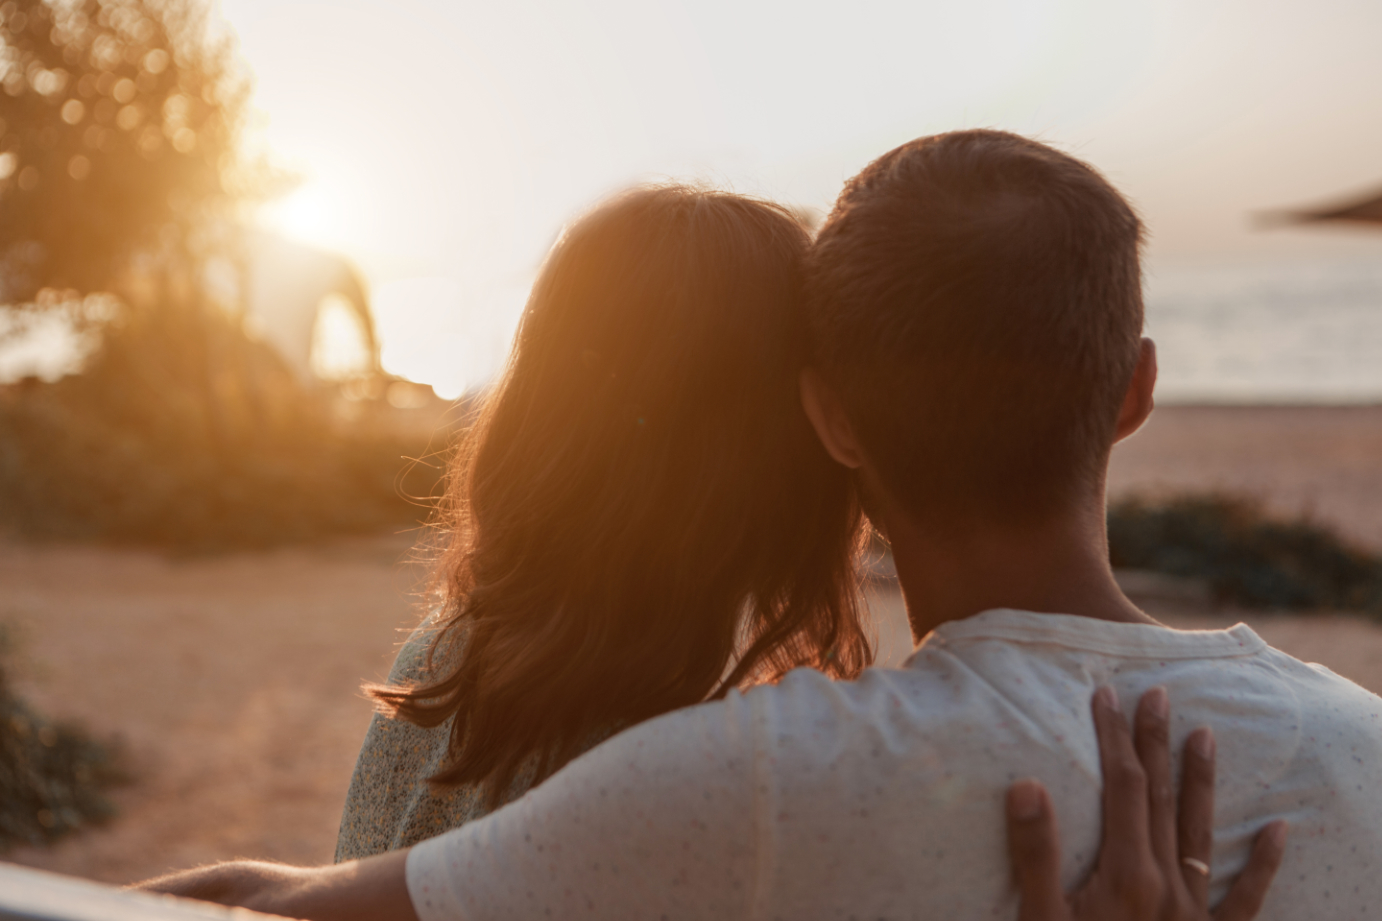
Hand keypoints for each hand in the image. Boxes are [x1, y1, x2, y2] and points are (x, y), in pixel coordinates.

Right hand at [1006, 686, 1286, 920]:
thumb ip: (1035, 854)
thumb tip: (1027, 783)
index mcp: (1126, 874)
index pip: (1124, 788)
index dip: (1114, 738)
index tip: (1106, 695)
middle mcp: (1167, 885)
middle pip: (1163, 799)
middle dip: (1156, 743)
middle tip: (1157, 693)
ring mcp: (1195, 915)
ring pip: (1203, 833)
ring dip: (1202, 781)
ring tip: (1206, 734)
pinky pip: (1246, 899)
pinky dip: (1264, 863)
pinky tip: (1279, 830)